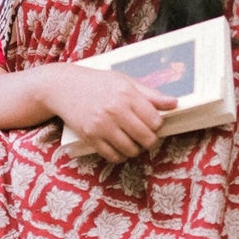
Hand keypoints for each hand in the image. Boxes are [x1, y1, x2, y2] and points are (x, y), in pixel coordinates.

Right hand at [44, 64, 176, 162]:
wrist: (63, 87)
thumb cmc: (98, 83)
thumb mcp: (124, 82)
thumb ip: (150, 94)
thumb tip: (175, 103)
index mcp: (127, 94)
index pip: (155, 121)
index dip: (157, 125)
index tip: (153, 124)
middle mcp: (115, 110)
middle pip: (147, 138)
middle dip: (151, 141)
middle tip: (148, 138)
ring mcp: (102, 125)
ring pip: (131, 150)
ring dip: (136, 149)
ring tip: (134, 142)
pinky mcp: (90, 137)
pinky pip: (113, 156)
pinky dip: (121, 155)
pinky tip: (120, 147)